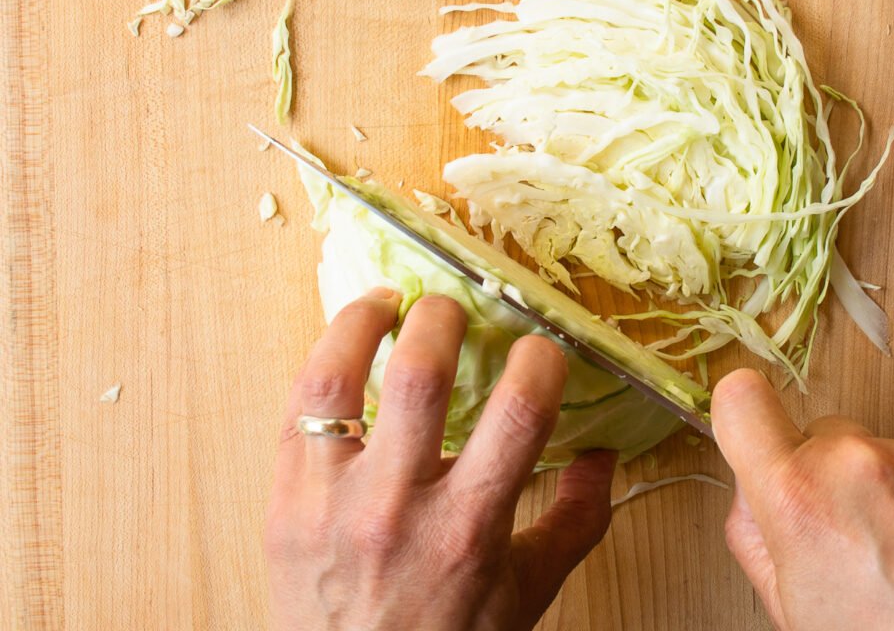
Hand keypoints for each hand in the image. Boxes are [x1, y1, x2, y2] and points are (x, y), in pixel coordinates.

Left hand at [264, 288, 616, 630]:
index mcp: (468, 530)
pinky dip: (323, 359)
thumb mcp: (523, 594)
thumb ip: (574, 522)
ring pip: (337, 378)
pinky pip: (296, 407)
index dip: (538, 360)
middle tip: (454, 308)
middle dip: (443, 318)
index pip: (518, 414)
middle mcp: (397, 508)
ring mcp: (331, 502)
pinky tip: (346, 343)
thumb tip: (605, 456)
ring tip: (388, 300)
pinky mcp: (285, 500)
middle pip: (419, 377)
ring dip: (364, 320)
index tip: (539, 348)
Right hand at [712, 368, 893, 630]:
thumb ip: (752, 532)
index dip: (741, 419)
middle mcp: (855, 462)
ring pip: (870, 452)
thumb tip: (751, 489)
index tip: (752, 438)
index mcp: (798, 497)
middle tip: (845, 540)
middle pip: (817, 434)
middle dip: (822, 475)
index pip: (741, 399)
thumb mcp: (791, 608)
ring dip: (877, 490)